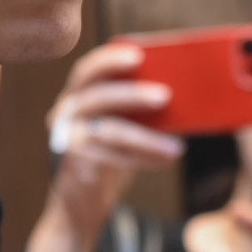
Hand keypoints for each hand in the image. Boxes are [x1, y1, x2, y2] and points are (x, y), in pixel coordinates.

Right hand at [25, 44, 183, 251]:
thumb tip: (185, 94)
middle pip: (96, 95)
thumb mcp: (124, 122)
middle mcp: (65, 111)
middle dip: (131, 93)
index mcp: (77, 93)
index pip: (88, 69)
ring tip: (176, 147)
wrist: (83, 198)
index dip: (110, 58)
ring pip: (108, 131)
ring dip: (146, 138)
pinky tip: (165, 159)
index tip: (139, 53)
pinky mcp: (74, 165)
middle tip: (166, 95)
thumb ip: (139, 107)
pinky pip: (111, 159)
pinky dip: (141, 159)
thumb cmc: (110, 151)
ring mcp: (67, 139)